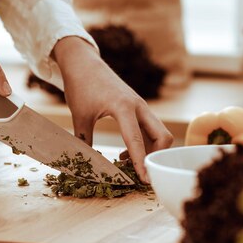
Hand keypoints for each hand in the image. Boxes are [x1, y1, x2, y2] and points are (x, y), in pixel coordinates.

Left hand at [52, 36, 172, 181]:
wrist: (83, 62)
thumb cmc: (81, 86)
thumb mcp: (79, 116)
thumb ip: (83, 141)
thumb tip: (83, 165)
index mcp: (124, 107)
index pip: (136, 140)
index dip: (141, 162)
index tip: (145, 180)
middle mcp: (139, 106)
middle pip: (162, 136)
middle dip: (156, 157)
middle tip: (140, 173)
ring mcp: (141, 107)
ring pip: (158, 134)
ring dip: (149, 151)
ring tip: (124, 163)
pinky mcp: (138, 108)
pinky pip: (150, 130)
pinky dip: (144, 144)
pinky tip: (125, 153)